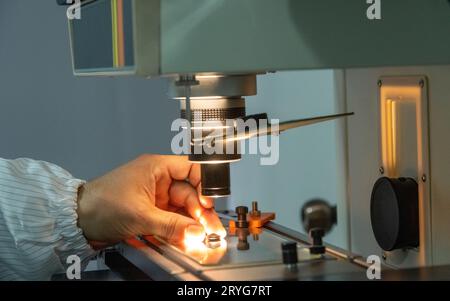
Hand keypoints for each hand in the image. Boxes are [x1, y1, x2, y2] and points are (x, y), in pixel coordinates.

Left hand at [76, 155, 225, 245]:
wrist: (77, 220)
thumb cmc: (100, 204)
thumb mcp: (140, 215)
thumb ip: (171, 225)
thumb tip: (196, 230)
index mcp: (156, 167)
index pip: (191, 168)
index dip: (204, 184)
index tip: (210, 202)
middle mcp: (158, 180)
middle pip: (190, 193)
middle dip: (201, 212)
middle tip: (211, 229)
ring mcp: (155, 197)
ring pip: (182, 208)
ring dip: (192, 223)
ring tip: (201, 237)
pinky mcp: (151, 212)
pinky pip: (172, 219)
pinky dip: (180, 229)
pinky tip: (187, 238)